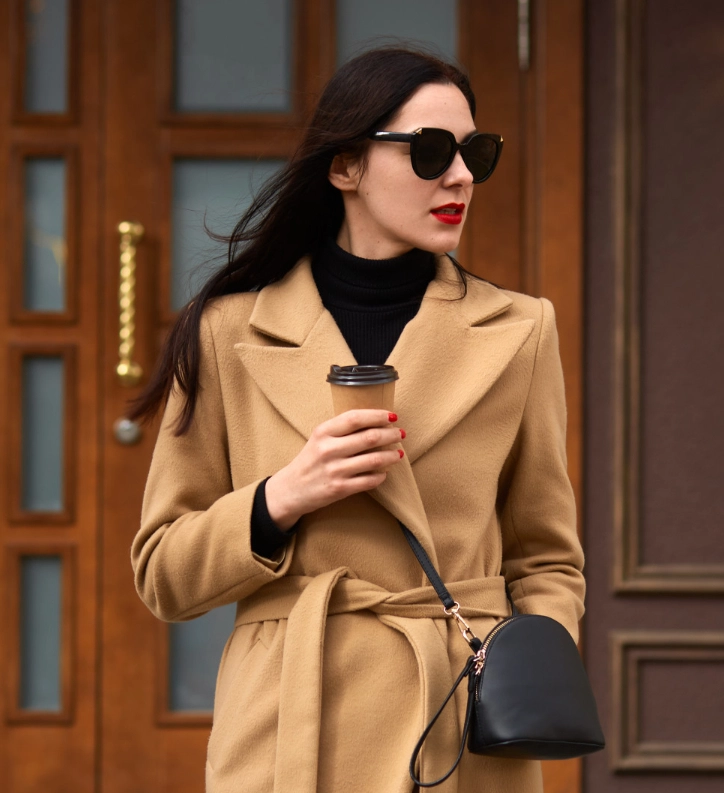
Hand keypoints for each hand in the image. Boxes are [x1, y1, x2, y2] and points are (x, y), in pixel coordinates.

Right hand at [265, 410, 404, 529]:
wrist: (290, 490)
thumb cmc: (310, 460)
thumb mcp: (319, 438)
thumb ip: (341, 429)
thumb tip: (375, 421)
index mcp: (323, 432)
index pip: (355, 418)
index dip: (377, 415)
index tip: (392, 415)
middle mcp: (328, 449)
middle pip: (369, 437)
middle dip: (391, 434)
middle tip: (400, 433)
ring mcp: (334, 470)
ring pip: (374, 460)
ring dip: (391, 455)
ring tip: (399, 453)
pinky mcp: (339, 489)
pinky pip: (369, 481)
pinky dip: (381, 476)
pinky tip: (384, 472)